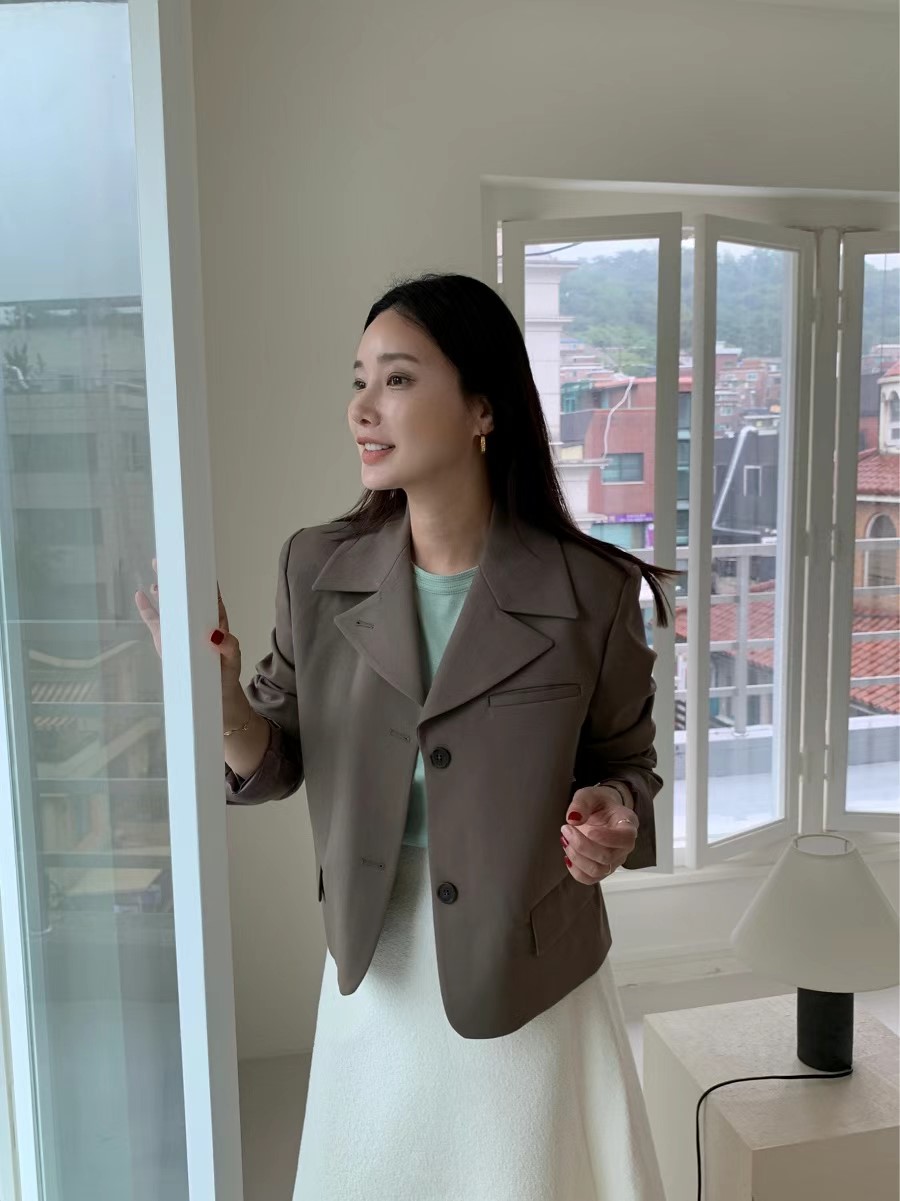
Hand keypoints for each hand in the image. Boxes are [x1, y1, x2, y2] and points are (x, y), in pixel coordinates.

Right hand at [134, 561, 243, 709]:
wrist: (214, 695)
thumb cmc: (226, 672)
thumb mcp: (232, 658)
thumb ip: (228, 646)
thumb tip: (215, 634)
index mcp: (215, 619)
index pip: (209, 594)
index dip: (202, 577)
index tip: (194, 560)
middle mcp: (196, 620)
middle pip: (186, 593)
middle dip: (178, 576)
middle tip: (166, 559)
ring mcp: (179, 629)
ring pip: (170, 604)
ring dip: (163, 589)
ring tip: (155, 572)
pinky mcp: (165, 641)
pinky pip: (155, 621)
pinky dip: (147, 609)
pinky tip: (140, 596)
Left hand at [560, 784, 638, 883]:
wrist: (600, 812)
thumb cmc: (598, 803)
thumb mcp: (589, 795)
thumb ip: (581, 803)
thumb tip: (573, 819)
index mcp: (628, 824)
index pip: (626, 838)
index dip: (607, 838)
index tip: (588, 830)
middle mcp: (624, 846)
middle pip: (608, 857)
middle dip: (582, 845)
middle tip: (566, 829)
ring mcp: (614, 860)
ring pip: (598, 870)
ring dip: (576, 857)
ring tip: (565, 840)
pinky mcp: (602, 869)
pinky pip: (589, 879)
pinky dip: (575, 870)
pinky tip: (568, 855)